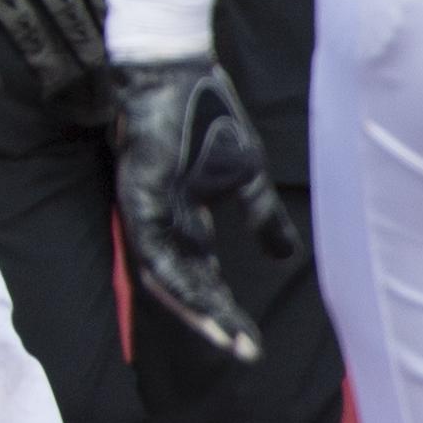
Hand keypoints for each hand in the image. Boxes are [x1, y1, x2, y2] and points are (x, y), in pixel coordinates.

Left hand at [113, 54, 300, 362]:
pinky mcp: (138, 194)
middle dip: (214, 320)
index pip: (203, 275)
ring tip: (226, 336)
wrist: (177, 70)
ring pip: (163, 273)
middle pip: (184, 283)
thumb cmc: (207, 116)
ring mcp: (148, 208)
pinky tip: (199, 297)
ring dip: (195, 307)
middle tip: (244, 351)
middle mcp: (164, 220)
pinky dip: (175, 274)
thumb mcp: (247, 173)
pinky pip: (152, 245)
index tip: (254, 342)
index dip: (226, 309)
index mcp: (187, 218)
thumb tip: (285, 258)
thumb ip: (261, 216)